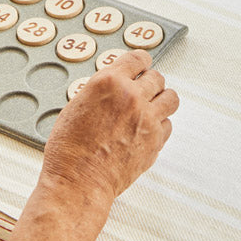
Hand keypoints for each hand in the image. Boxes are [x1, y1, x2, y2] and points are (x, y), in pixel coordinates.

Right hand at [40, 51, 178, 206]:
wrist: (79, 181)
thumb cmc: (70, 150)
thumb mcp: (76, 105)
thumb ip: (101, 91)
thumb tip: (115, 86)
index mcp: (109, 82)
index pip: (137, 58)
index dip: (141, 61)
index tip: (143, 63)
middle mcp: (132, 96)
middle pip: (157, 77)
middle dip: (149, 82)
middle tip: (144, 88)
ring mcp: (147, 118)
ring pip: (170, 98)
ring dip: (161, 99)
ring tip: (153, 104)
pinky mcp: (155, 140)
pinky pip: (168, 124)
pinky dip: (160, 124)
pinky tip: (148, 128)